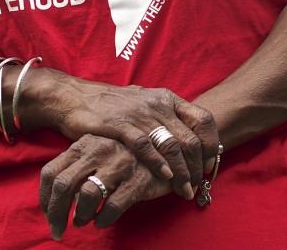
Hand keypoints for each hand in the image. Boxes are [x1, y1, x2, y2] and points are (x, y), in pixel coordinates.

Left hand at [39, 134, 170, 238]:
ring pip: (87, 195)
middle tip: (58, 230)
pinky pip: (112, 206)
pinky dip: (103, 219)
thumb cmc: (125, 156)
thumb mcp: (98, 152)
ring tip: (83, 221)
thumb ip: (78, 166)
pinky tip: (102, 222)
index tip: (48, 214)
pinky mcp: (137, 180)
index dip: (45, 199)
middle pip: (63, 185)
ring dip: (81, 216)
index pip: (50, 172)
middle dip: (56, 213)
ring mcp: (118, 164)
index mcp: (84, 143)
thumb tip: (54, 197)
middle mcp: (98, 150)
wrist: (167, 151)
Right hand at [44, 76, 219, 200]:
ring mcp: (140, 114)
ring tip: (185, 189)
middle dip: (196, 166)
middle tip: (197, 185)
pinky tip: (165, 177)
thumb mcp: (145, 102)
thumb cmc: (113, 104)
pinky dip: (157, 163)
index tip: (210, 164)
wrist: (76, 97)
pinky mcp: (120, 125)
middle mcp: (158, 104)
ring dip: (181, 171)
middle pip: (189, 138)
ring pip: (171, 144)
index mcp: (167, 98)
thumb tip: (187, 136)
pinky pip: (145, 146)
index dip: (211, 144)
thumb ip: (166, 116)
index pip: (202, 119)